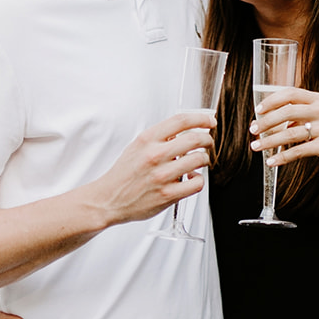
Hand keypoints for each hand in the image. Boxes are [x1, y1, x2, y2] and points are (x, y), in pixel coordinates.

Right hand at [90, 111, 215, 225]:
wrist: (109, 199)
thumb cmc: (124, 173)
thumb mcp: (137, 146)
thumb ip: (159, 137)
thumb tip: (185, 130)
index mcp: (147, 139)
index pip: (181, 121)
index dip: (201, 119)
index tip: (209, 122)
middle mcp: (155, 155)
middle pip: (194, 138)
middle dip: (207, 140)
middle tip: (207, 143)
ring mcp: (162, 176)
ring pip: (199, 160)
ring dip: (204, 159)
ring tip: (199, 161)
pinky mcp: (167, 195)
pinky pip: (196, 183)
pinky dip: (199, 179)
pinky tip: (192, 178)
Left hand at [250, 88, 318, 175]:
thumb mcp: (318, 117)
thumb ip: (298, 115)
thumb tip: (268, 120)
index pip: (291, 93)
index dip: (272, 100)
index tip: (258, 110)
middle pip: (287, 112)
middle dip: (266, 122)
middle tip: (253, 130)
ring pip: (290, 133)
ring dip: (269, 141)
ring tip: (256, 146)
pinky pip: (298, 151)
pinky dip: (282, 157)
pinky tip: (272, 161)